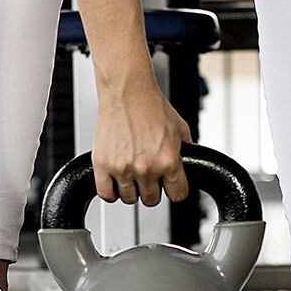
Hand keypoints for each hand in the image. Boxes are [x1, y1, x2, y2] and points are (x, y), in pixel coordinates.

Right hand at [91, 75, 190, 206]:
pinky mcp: (102, 165)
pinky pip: (106, 194)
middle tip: (147, 174)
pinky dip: (110, 191)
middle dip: (151, 188)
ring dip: (131, 189)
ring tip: (131, 172)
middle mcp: (146, 168)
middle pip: (152, 200)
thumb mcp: (180, 129)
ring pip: (129, 199)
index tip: (169, 185)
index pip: (177, 195)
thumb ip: (185, 152)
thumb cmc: (151, 105)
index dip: (174, 189)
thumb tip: (187, 167)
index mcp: (168, 161)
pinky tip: (115, 180)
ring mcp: (123, 168)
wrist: (127, 91)